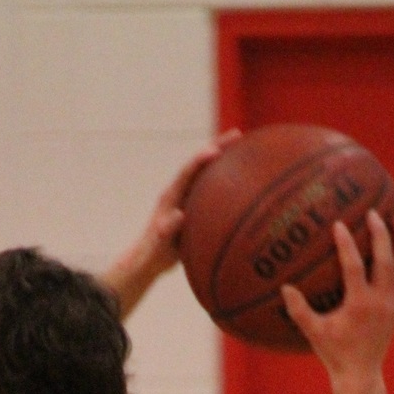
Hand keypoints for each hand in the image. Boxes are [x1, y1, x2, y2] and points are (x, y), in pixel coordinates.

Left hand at [101, 131, 241, 318]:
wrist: (148, 259)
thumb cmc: (153, 253)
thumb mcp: (158, 244)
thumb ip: (166, 230)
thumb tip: (179, 216)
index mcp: (171, 196)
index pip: (187, 172)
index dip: (200, 160)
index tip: (215, 150)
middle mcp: (180, 191)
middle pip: (200, 164)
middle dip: (218, 147)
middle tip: (237, 134)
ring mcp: (188, 197)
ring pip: (208, 173)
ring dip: (225, 159)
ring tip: (244, 147)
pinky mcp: (194, 206)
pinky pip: (213, 189)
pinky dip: (227, 181)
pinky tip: (244, 181)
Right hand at [281, 210, 393, 384]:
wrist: (361, 375)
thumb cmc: (334, 353)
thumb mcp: (314, 333)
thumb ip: (299, 311)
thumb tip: (284, 287)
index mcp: (359, 305)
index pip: (354, 266)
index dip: (346, 244)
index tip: (339, 224)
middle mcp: (380, 302)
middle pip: (385, 259)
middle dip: (380, 233)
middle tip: (373, 213)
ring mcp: (393, 304)